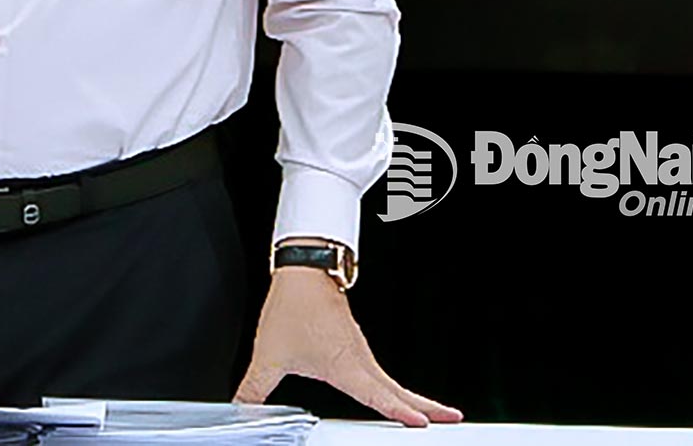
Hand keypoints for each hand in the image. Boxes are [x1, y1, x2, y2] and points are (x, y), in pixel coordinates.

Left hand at [235, 267, 461, 426]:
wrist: (305, 268)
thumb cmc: (293, 304)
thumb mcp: (269, 353)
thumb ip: (255, 386)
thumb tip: (242, 406)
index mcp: (344, 364)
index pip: (376, 394)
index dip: (398, 411)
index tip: (420, 423)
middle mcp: (358, 358)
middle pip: (397, 389)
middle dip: (425, 406)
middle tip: (450, 420)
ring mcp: (360, 351)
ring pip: (390, 381)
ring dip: (414, 398)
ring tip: (432, 415)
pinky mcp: (355, 345)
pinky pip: (380, 373)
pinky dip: (394, 388)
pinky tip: (393, 397)